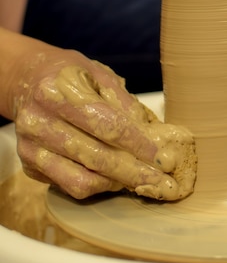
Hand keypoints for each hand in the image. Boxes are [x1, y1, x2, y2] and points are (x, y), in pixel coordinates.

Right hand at [12, 48, 196, 200]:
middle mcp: (38, 121)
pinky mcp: (29, 165)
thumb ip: (124, 103)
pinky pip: (70, 186)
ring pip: (82, 179)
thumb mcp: (99, 75)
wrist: (27, 81)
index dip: (138, 145)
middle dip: (135, 172)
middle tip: (163, 183)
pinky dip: (98, 186)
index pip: (106, 124)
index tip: (163, 158)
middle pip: (96, 156)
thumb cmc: (70, 76)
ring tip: (143, 181)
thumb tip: (153, 135)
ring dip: (118, 183)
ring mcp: (31, 147)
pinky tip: (116, 179)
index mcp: (57, 91)